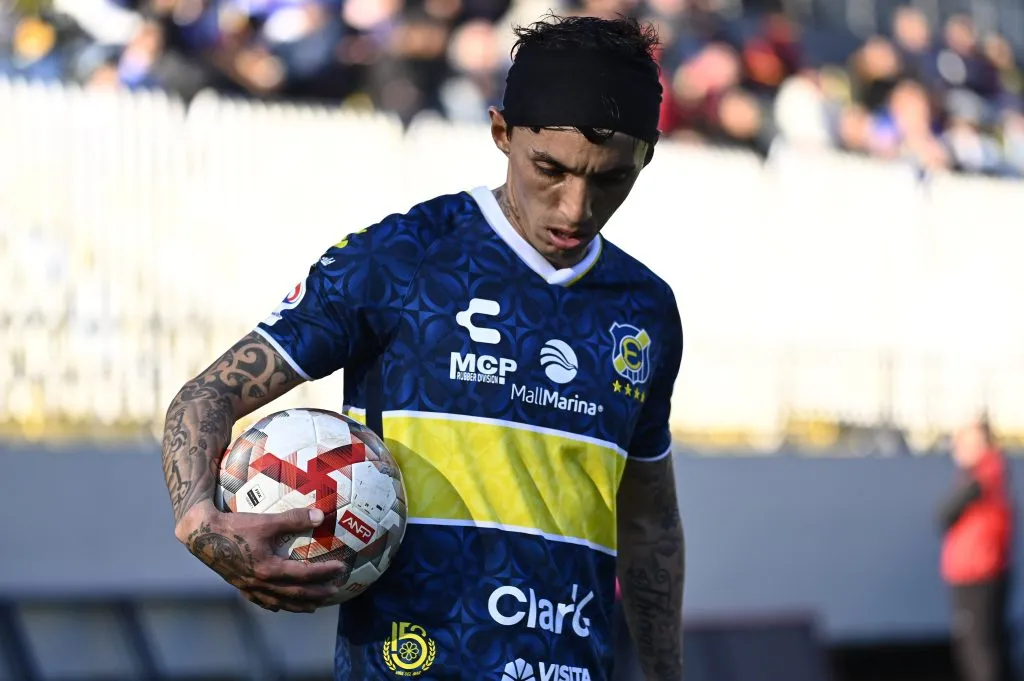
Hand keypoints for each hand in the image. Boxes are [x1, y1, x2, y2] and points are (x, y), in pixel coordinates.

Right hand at [175, 501, 345, 612]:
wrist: (203, 534)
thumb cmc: (235, 526)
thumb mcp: (266, 520)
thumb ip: (294, 519)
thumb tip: (320, 515)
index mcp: (268, 569)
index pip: (303, 574)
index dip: (323, 573)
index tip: (340, 569)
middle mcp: (260, 583)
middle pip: (294, 593)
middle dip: (316, 594)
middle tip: (334, 592)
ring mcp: (248, 587)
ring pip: (278, 601)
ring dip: (298, 605)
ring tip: (313, 607)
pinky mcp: (239, 585)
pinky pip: (259, 600)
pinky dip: (273, 604)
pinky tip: (279, 606)